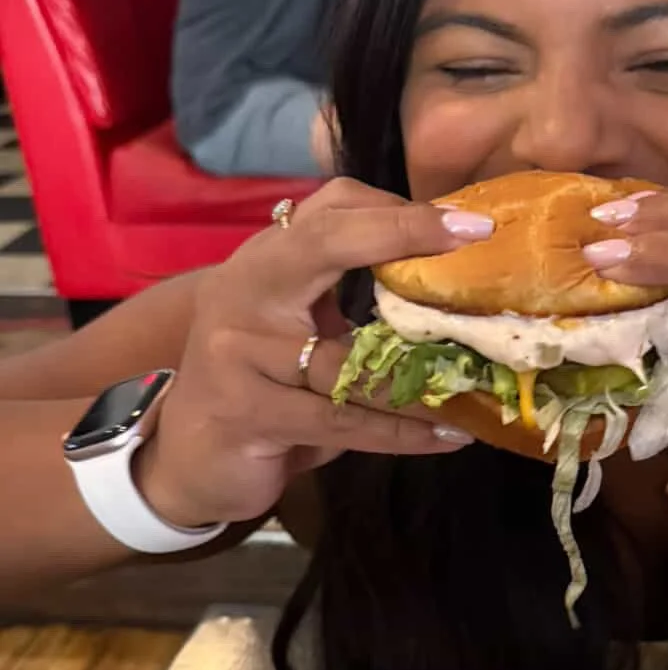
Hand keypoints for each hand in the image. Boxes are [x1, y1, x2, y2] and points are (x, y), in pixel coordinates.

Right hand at [136, 178, 491, 530]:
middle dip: (401, 234)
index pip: (328, 210)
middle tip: (471, 240)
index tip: (467, 220)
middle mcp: (244, 291)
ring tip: (479, 383)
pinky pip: (342, 418)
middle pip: (323, 243)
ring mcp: (237, 350)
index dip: (397, 209)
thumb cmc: (262, 389)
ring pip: (350, 358)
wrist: (186, 460)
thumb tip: (448, 283)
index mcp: (265, 263)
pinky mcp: (245, 410)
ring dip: (423, 377)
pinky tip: (446, 437)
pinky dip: (401, 433)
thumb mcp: (298, 329)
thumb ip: (349, 297)